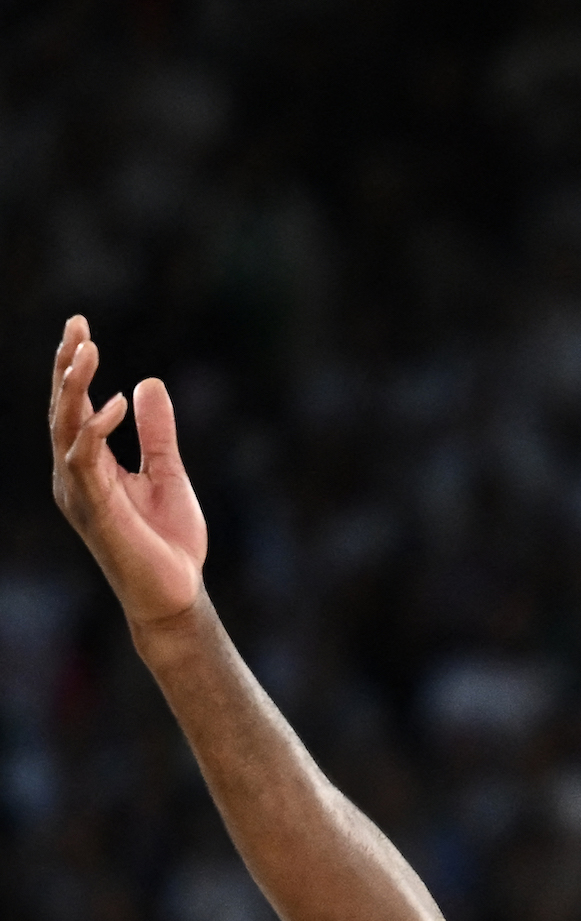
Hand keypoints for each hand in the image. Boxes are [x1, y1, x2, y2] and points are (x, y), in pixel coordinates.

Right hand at [49, 316, 207, 626]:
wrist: (177, 593)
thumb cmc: (168, 540)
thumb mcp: (168, 473)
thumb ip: (157, 433)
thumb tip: (148, 383)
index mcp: (89, 467)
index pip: (75, 408)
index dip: (74, 368)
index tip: (80, 327)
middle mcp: (75, 477)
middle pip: (62, 411)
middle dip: (67, 368)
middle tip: (78, 326)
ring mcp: (81, 494)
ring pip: (65, 431)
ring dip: (74, 390)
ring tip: (86, 352)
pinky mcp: (96, 511)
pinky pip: (86, 464)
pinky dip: (96, 432)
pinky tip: (115, 404)